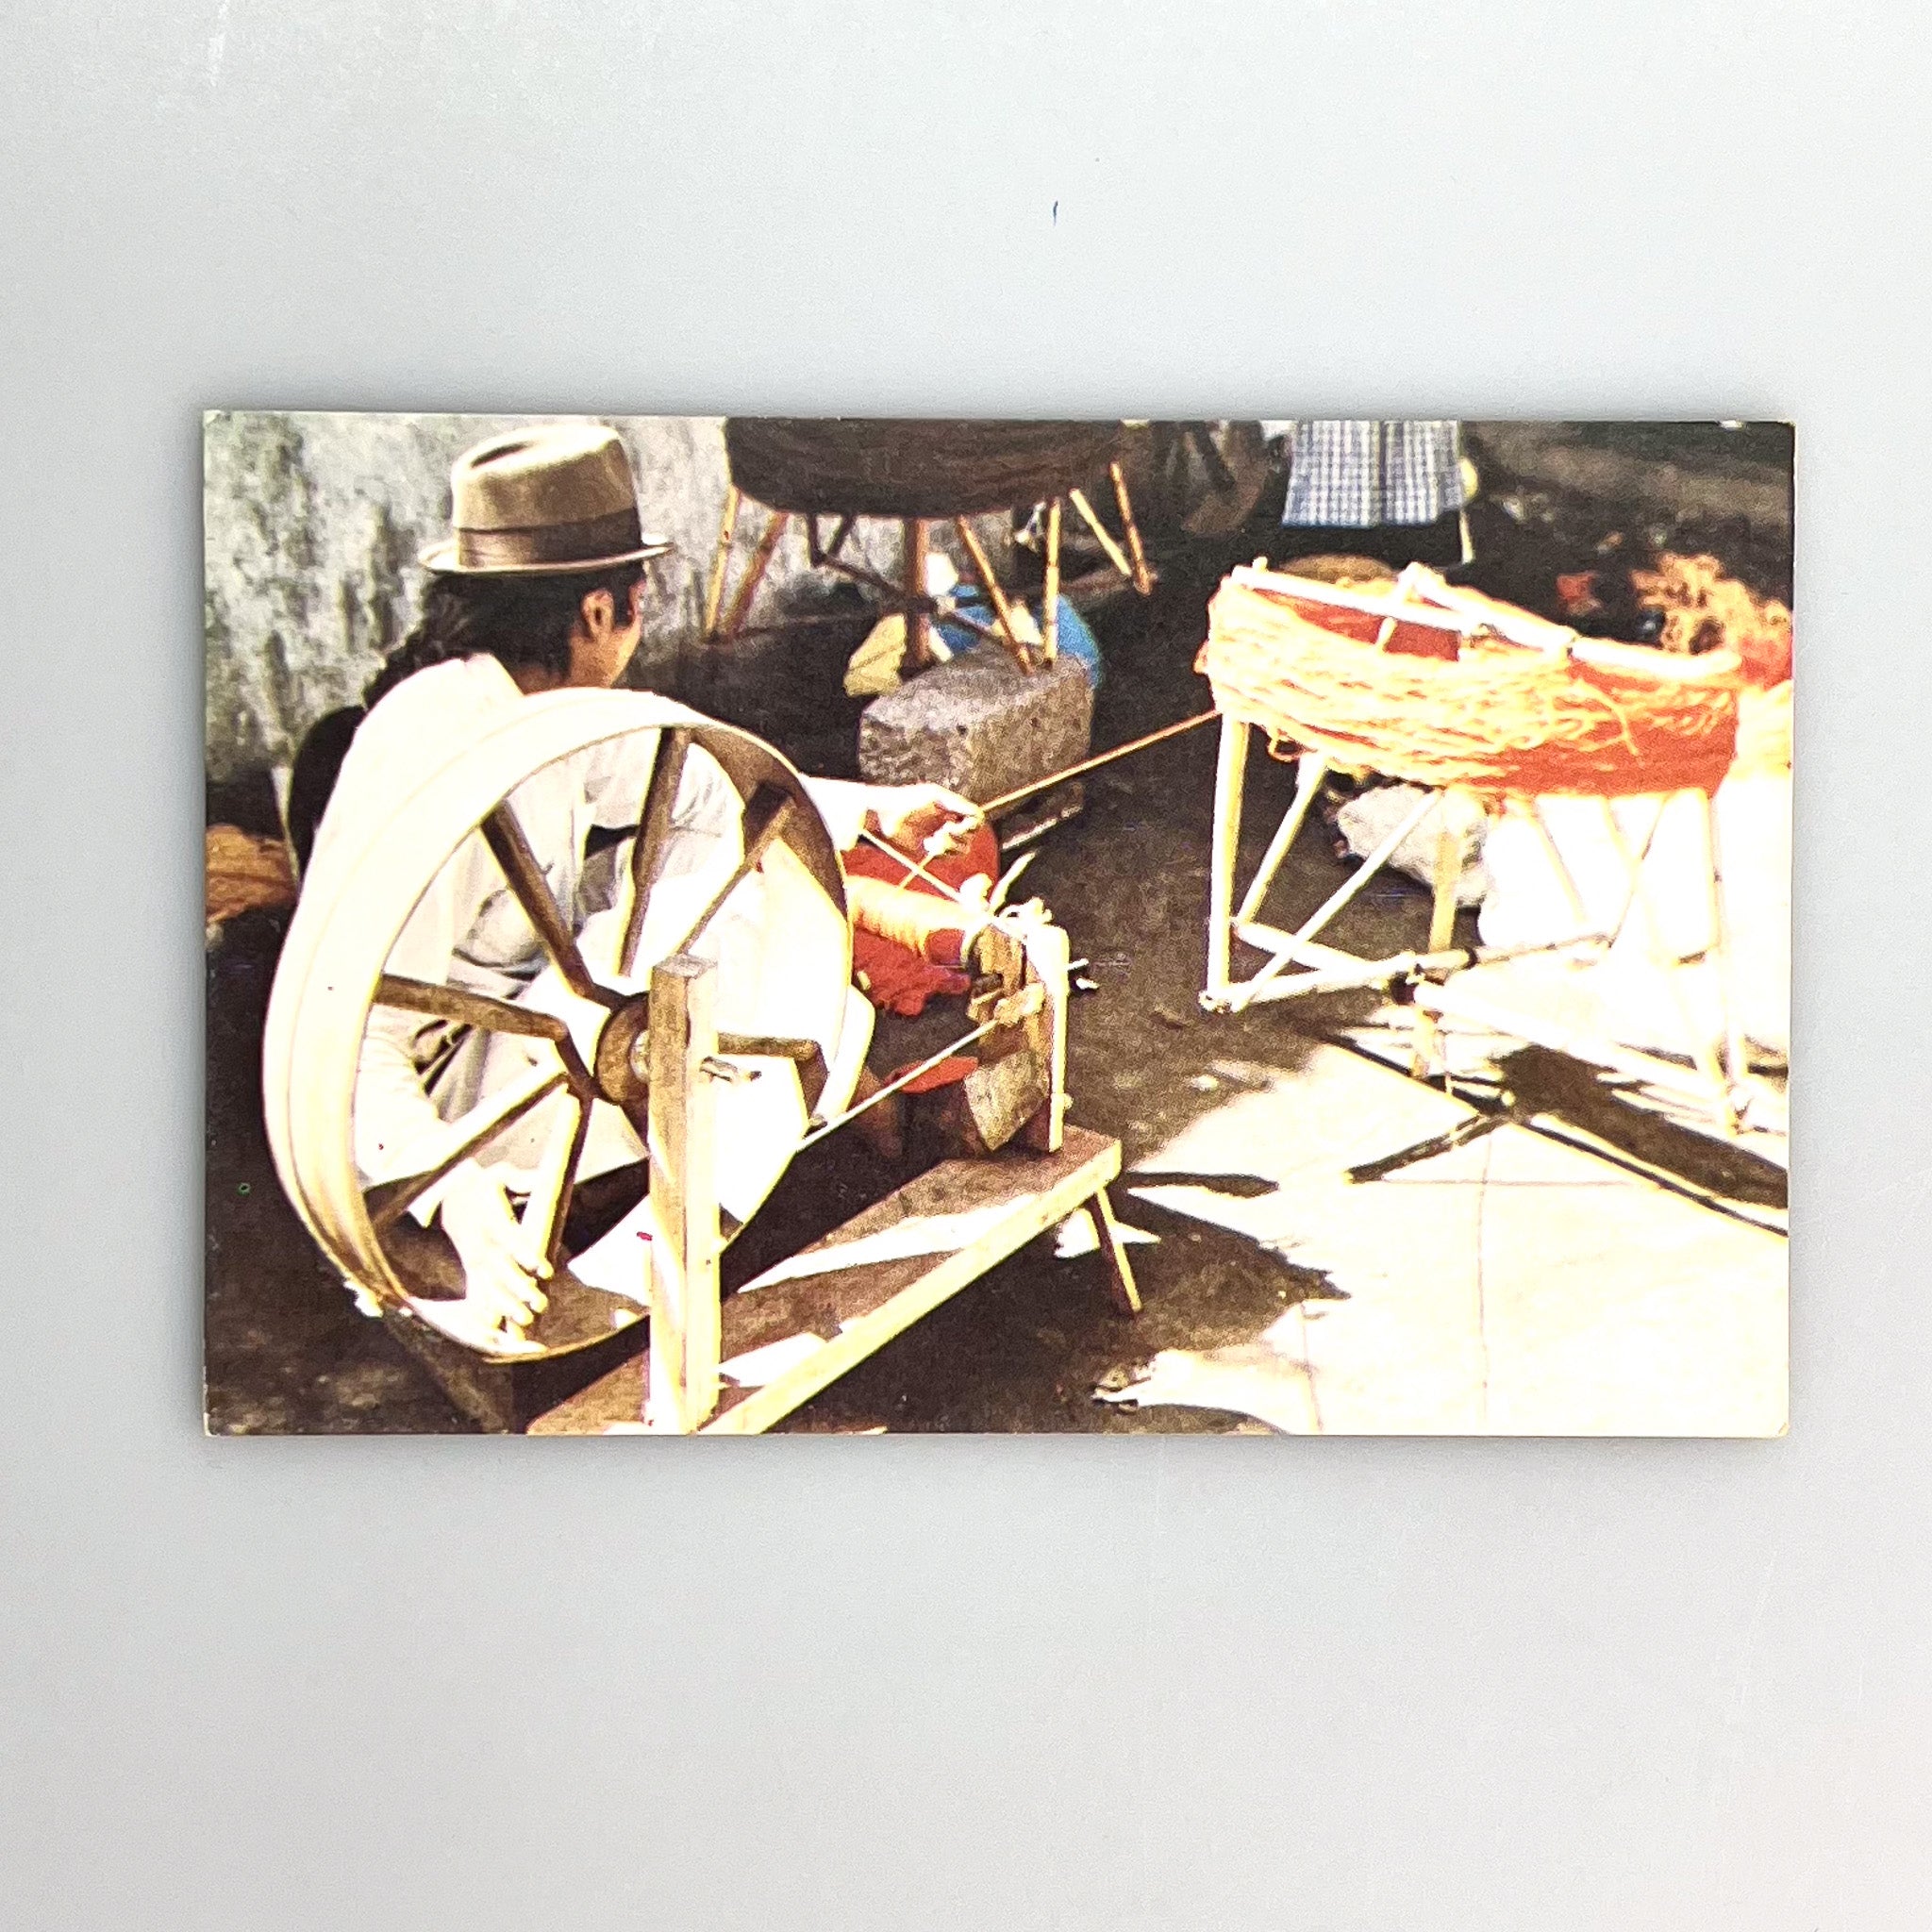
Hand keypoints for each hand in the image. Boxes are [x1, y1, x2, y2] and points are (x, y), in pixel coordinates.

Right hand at [438, 1160, 552, 1334]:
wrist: (447, 1195)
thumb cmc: (481, 1184)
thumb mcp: (499, 1175)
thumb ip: (521, 1179)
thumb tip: (544, 1178)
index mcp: (490, 1222)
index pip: (511, 1242)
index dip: (527, 1256)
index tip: (545, 1270)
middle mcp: (481, 1245)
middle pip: (502, 1271)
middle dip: (520, 1289)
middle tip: (540, 1305)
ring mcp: (474, 1260)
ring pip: (490, 1287)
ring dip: (506, 1305)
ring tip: (525, 1319)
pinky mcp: (470, 1269)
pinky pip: (475, 1292)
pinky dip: (482, 1310)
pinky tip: (491, 1328)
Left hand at [867, 783, 983, 860]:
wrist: (883, 816)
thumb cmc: (907, 800)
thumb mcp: (934, 796)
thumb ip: (957, 803)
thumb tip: (979, 815)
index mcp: (951, 807)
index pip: (975, 818)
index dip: (972, 824)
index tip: (957, 825)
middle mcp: (949, 822)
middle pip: (971, 835)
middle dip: (959, 835)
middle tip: (942, 831)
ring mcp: (940, 836)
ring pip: (962, 848)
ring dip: (950, 845)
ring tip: (932, 839)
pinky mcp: (930, 850)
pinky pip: (947, 856)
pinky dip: (940, 852)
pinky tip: (926, 844)